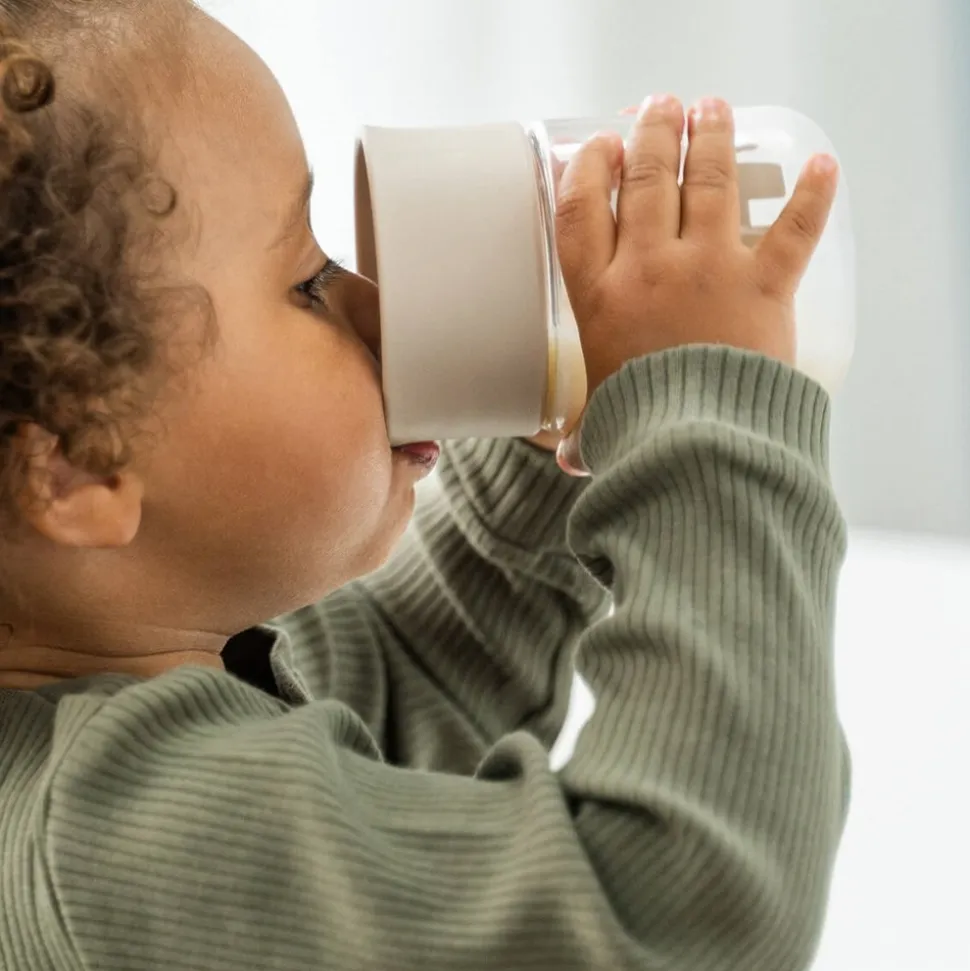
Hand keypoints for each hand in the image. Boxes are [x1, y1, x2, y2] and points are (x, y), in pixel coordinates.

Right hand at [554, 95, 838, 472]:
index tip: (598, 148)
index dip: (587, 169)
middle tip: (660, 109)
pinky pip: (794, 229)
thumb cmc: (642, 433)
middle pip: (644, 178)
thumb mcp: (601, 424)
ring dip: (710, 138)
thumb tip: (570, 458)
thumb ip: (585, 433)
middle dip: (651, 134)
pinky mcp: (765, 286)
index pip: (581, 210)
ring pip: (708, 182)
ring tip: (711, 109)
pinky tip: (824, 165)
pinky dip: (813, 195)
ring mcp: (709, 269)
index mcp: (601, 296)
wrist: (697, 447)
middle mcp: (649, 268)